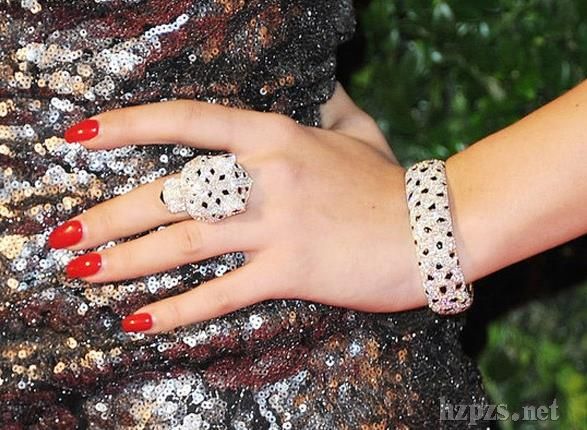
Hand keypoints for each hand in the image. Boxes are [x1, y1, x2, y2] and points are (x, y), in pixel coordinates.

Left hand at [52, 84, 424, 332]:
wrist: (433, 229)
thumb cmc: (390, 181)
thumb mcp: (356, 129)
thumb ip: (325, 105)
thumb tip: (315, 85)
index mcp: (274, 135)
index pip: (185, 122)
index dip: (127, 126)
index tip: (79, 137)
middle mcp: (266, 176)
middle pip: (170, 193)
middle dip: (107, 215)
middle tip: (62, 235)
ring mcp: (276, 225)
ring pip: (183, 243)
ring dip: (125, 261)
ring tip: (80, 273)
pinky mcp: (291, 271)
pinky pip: (221, 293)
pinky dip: (177, 311)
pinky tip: (139, 321)